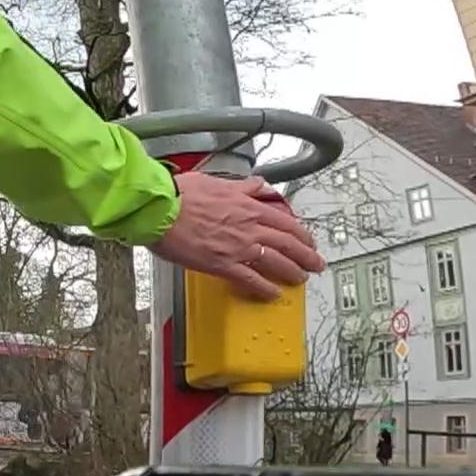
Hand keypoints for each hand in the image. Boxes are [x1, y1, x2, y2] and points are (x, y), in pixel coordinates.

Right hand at [151, 172, 324, 299]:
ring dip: (293, 271)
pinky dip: (265, 288)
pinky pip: (251, 279)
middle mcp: (249, 226)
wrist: (160, 209)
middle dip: (307, 255)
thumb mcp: (217, 182)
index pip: (286, 221)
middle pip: (289, 243)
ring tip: (301, 278)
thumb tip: (258, 185)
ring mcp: (238, 247)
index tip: (307, 240)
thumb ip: (242, 186)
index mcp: (248, 205)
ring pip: (277, 261)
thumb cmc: (180, 195)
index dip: (301, 233)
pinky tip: (273, 294)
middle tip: (316, 263)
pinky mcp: (223, 264)